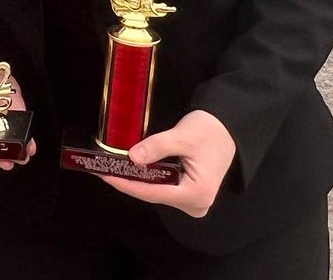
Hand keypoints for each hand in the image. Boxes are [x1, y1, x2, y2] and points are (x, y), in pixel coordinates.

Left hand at [100, 109, 235, 216]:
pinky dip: (148, 178)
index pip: (153, 192)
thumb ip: (156, 147)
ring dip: (137, 180)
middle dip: (130, 181)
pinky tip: (131, 169)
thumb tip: (132, 158)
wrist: (229, 128)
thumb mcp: (182, 136)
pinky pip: (163, 188)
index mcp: (197, 194)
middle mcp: (196, 204)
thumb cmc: (209, 131)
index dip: (127, 184)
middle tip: (104, 169)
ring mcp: (193, 201)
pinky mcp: (189, 194)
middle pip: (154, 194)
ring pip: (157, 192)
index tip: (105, 175)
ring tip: (113, 168)